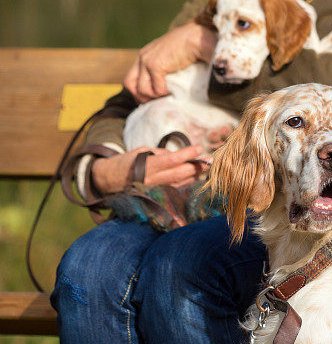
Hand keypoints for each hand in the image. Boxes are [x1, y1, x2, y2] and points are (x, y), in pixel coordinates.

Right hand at [92, 145, 210, 193]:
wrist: (109, 180)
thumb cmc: (126, 162)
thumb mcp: (141, 151)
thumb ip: (159, 154)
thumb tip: (178, 156)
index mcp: (147, 165)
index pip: (172, 159)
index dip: (187, 154)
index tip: (199, 148)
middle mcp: (151, 180)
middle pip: (179, 174)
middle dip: (196, 167)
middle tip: (210, 160)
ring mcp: (153, 190)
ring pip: (178, 184)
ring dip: (193, 176)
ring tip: (205, 168)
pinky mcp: (154, 196)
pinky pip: (173, 190)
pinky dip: (184, 184)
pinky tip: (194, 178)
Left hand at [124, 23, 216, 101]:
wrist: (198, 39)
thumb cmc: (191, 47)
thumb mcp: (170, 57)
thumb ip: (163, 68)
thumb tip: (162, 88)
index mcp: (145, 54)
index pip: (131, 78)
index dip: (138, 92)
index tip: (150, 99)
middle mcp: (143, 56)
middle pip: (129, 84)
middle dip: (140, 97)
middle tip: (154, 102)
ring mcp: (147, 60)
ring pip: (143, 90)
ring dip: (156, 96)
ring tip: (168, 93)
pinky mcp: (155, 65)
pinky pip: (157, 89)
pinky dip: (166, 93)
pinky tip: (174, 89)